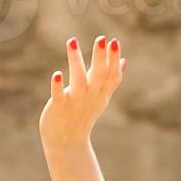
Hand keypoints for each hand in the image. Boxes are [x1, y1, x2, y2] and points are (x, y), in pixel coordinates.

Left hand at [40, 35, 124, 153]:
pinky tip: (57, 74)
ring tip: (72, 41)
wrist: (67, 142)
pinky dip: (57, 86)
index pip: (112, 74)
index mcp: (101, 92)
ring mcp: (75, 101)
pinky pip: (59, 96)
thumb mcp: (101, 97)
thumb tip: (123, 61)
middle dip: (100, 57)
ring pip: (78, 80)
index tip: (114, 41)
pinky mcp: (59, 107)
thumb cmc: (83, 115)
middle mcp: (91, 96)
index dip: (113, 58)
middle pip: (99, 75)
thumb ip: (111, 79)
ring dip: (76, 61)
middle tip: (101, 38)